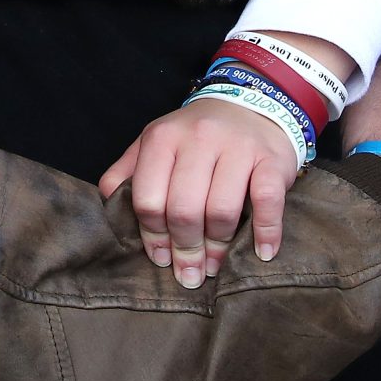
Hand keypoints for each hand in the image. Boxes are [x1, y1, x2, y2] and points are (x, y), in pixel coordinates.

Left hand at [99, 98, 299, 287]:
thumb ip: (127, 171)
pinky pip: (267, 201)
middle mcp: (198, 139)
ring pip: (221, 210)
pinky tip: (262, 253)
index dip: (152, 236)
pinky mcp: (271, 159)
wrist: (249, 106)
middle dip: (184, 249)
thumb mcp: (155, 143)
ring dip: (217, 248)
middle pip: (183, 209)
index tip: (159, 259)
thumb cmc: (195, 137)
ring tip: (214, 266)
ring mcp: (237, 147)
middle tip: (188, 273)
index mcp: (162, 139)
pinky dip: (265, 232)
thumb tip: (109, 207)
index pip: (148, 198)